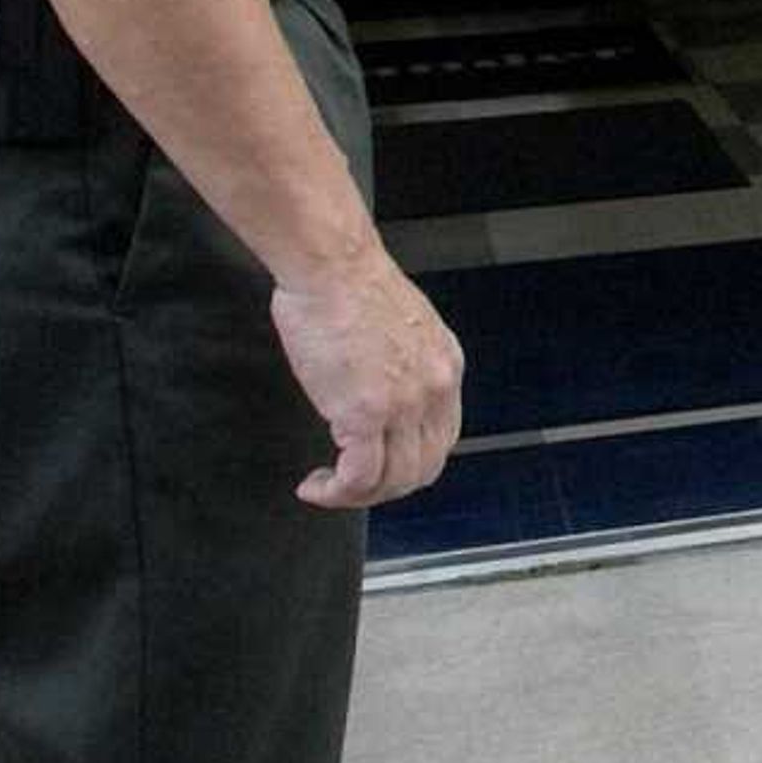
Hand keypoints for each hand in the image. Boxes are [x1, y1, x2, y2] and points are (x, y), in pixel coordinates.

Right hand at [270, 248, 466, 507]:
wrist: (333, 267)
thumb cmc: (350, 286)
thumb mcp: (401, 326)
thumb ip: (403, 362)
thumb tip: (382, 388)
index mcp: (446, 366)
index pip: (443, 436)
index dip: (410, 460)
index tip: (380, 463)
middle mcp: (435, 389)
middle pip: (425, 467)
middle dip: (386, 486)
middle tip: (351, 485)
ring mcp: (405, 404)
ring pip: (394, 481)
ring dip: (358, 495)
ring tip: (328, 487)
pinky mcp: (366, 413)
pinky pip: (359, 478)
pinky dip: (336, 493)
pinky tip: (315, 486)